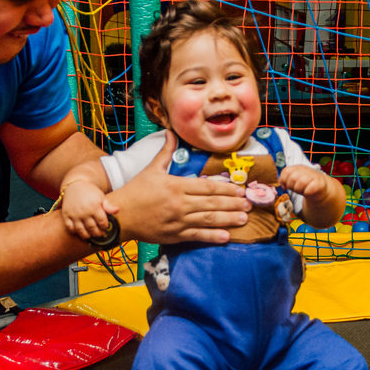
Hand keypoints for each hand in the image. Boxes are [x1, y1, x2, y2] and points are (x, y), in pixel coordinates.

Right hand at [61, 180, 117, 239]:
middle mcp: (84, 212)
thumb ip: (108, 206)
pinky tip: (79, 230)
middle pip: (92, 229)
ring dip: (87, 235)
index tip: (104, 227)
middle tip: (99, 233)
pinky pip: (70, 228)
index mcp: (95, 207)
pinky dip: (75, 231)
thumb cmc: (90, 191)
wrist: (75, 184)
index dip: (105, 227)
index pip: (102, 223)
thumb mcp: (101, 197)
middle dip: (97, 233)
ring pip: (81, 231)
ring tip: (90, 234)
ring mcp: (74, 214)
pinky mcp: (66, 215)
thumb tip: (117, 210)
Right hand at [108, 131, 250, 243]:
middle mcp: (179, 203)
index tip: (240, 189)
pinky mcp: (174, 235)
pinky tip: (226, 237)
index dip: (226, 189)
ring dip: (228, 219)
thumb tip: (170, 132)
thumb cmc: (135, 191)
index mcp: (176, 185)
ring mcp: (177, 221)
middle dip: (233, 203)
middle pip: (212, 203)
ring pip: (208, 220)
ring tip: (243, 218)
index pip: (207, 187)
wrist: (120, 216)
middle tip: (249, 204)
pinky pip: (197, 236)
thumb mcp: (151, 169)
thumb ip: (165, 152)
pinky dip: (212, 236)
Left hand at [279, 163, 344, 228]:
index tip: (287, 186)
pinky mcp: (319, 184)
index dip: (284, 181)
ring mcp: (313, 175)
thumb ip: (285, 180)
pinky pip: (308, 190)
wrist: (321, 190)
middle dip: (292, 187)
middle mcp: (305, 169)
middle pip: (292, 178)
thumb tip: (280, 185)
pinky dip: (306, 193)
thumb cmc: (305, 185)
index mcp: (297, 167)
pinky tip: (309, 192)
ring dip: (299, 190)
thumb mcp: (293, 181)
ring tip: (303, 190)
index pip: (285, 171)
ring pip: (300, 183)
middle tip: (297, 189)